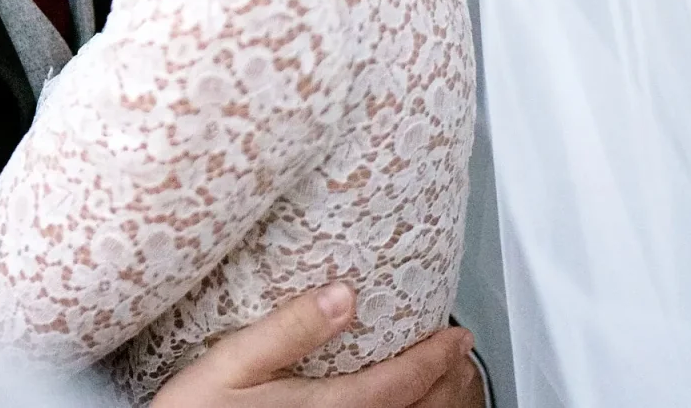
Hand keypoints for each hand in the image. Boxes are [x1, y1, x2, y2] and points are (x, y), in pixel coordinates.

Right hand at [152, 284, 481, 407]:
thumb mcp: (230, 363)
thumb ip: (288, 328)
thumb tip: (342, 294)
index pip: (397, 384)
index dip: (433, 359)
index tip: (455, 337)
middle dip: (447, 384)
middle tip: (460, 355)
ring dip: (435, 406)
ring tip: (445, 380)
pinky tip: (401, 406)